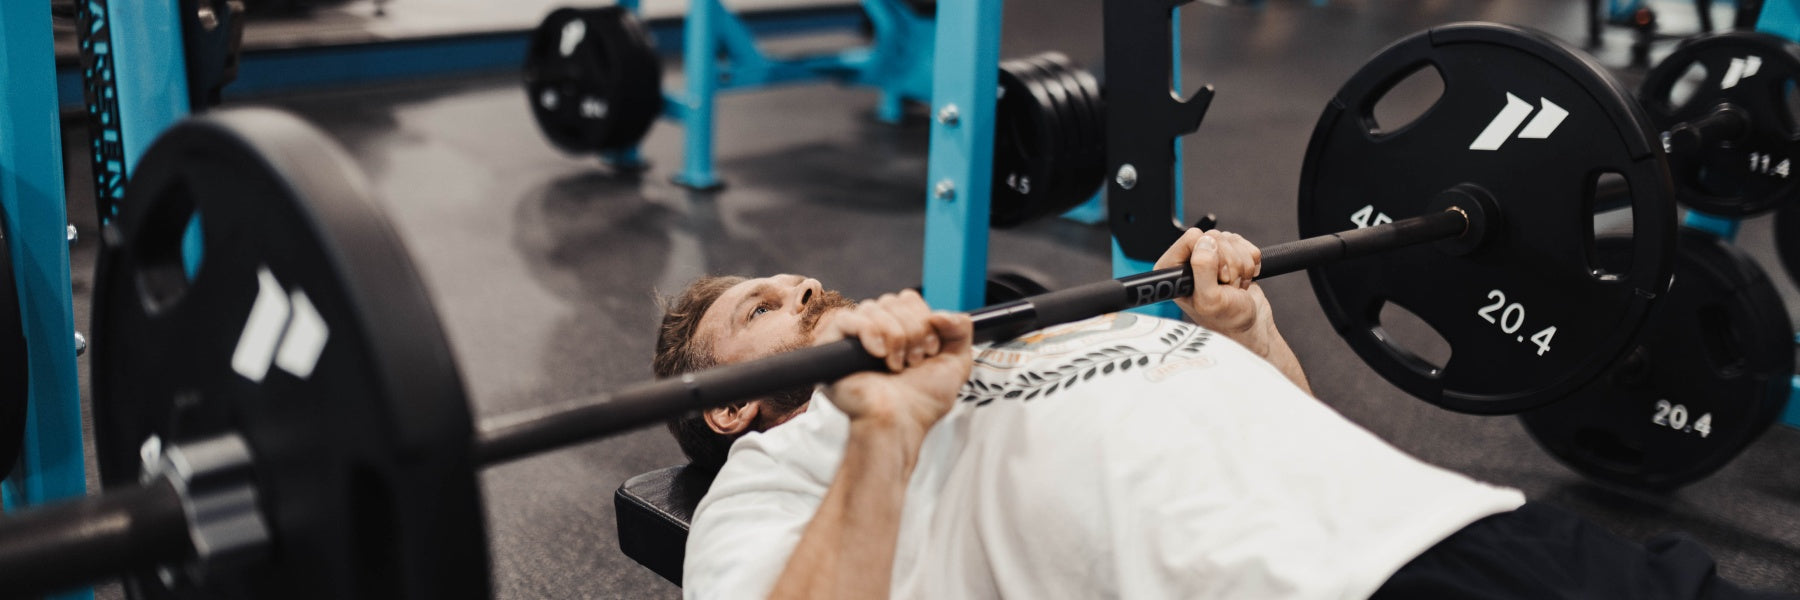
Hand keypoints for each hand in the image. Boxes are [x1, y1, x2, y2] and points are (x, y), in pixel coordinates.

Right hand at [813, 290, 973, 435]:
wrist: (901, 423)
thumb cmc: (922, 402)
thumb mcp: (956, 362)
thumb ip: (961, 329)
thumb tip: (941, 313)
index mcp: (899, 330)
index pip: (908, 299)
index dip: (924, 320)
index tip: (929, 351)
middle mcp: (875, 332)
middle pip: (892, 301)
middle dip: (912, 330)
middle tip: (914, 362)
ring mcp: (853, 339)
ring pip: (873, 307)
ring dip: (894, 336)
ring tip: (896, 365)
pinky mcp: (831, 348)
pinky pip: (846, 318)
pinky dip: (868, 331)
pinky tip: (878, 354)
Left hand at [1154, 228, 1276, 354]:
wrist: (1250, 325)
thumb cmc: (1228, 319)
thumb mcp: (1211, 300)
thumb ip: (1203, 270)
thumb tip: (1205, 242)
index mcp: (1173, 270)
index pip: (1192, 238)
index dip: (1210, 255)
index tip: (1216, 278)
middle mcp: (1188, 261)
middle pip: (1213, 237)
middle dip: (1229, 263)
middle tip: (1226, 285)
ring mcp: (1209, 257)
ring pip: (1229, 239)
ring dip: (1240, 265)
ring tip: (1234, 286)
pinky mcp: (1227, 255)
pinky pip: (1243, 243)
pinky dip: (1250, 262)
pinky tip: (1242, 279)